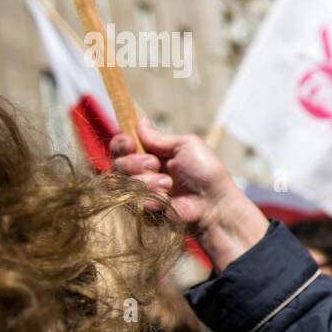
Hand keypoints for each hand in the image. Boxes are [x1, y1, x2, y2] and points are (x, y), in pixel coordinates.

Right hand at [110, 117, 266, 271]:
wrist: (214, 203)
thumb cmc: (206, 172)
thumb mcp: (186, 146)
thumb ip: (159, 137)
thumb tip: (141, 121)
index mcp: (151, 153)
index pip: (121, 146)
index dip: (121, 143)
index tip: (131, 144)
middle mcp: (142, 172)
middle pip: (117, 163)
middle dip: (136, 162)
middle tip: (156, 165)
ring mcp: (140, 192)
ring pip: (123, 183)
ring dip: (147, 182)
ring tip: (169, 184)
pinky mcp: (142, 210)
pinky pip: (131, 202)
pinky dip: (151, 198)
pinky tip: (168, 200)